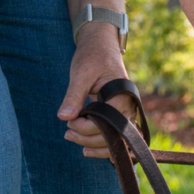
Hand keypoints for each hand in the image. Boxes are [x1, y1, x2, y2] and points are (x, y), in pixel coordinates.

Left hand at [58, 31, 130, 156]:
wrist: (101, 45)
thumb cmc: (92, 56)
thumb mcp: (80, 74)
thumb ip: (74, 96)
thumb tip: (64, 117)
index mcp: (122, 97)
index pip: (106, 123)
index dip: (86, 128)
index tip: (69, 123)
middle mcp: (129, 107)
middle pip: (112, 135)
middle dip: (88, 138)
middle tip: (67, 134)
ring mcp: (127, 111)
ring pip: (116, 139)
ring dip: (95, 144)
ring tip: (73, 139)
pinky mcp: (120, 112)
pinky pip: (116, 134)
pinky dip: (104, 142)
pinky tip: (90, 148)